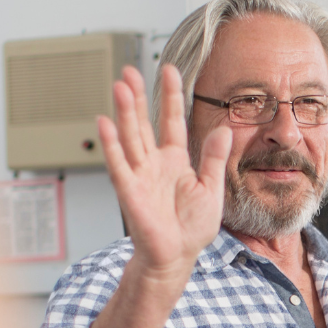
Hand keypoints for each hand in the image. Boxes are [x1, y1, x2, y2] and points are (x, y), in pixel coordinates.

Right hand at [97, 63, 230, 279]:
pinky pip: (119, 164)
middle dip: (137, 97)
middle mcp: (154, 163)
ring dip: (124, 112)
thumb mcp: (211, 189)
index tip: (168, 70)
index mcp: (175, 160)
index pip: (171, 121)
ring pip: (130, 137)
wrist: (176, 257)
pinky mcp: (129, 191)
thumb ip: (213, 159)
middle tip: (130, 70)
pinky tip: (104, 123)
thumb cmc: (191, 228)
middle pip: (143, 123)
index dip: (170, 96)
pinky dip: (111, 145)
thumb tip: (223, 130)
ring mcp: (139, 175)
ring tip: (120, 86)